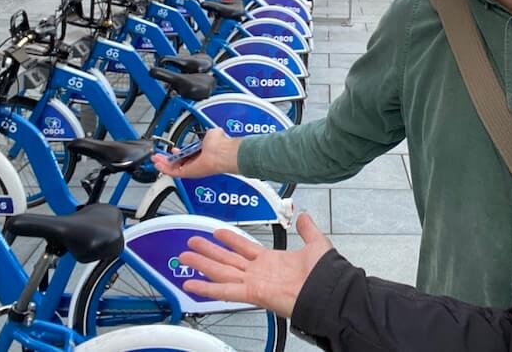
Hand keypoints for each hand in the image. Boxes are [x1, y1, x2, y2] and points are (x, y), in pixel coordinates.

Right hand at [153, 128, 241, 177]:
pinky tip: (158, 164)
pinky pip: (174, 172)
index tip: (172, 150)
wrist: (223, 152)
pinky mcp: (189, 172)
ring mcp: (193, 168)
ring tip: (155, 159)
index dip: (178, 153)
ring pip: (174, 168)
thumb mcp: (211, 135)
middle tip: (159, 156)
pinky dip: (165, 168)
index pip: (187, 156)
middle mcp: (197, 162)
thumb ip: (206, 135)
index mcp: (202, 154)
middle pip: (178, 163)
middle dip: (167, 160)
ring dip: (163, 164)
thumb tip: (208, 132)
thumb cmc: (221, 144)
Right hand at [180, 213, 332, 317]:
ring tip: (184, 257)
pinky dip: (207, 287)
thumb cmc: (324, 274)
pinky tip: (192, 283)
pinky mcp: (252, 293)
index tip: (217, 232)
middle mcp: (260, 272)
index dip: (230, 239)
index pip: (244, 248)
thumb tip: (304, 217)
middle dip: (208, 251)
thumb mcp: (316, 244)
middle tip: (191, 244)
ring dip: (202, 264)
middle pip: (227, 259)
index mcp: (272, 261)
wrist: (327, 291)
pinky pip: (225, 290)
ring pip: (221, 271)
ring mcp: (254, 282)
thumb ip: (307, 230)